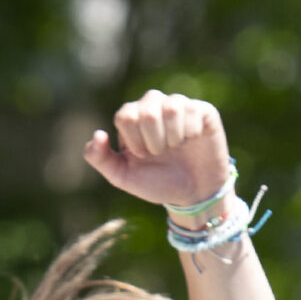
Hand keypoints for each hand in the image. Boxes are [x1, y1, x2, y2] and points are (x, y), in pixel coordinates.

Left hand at [84, 91, 233, 213]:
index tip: (143, 155)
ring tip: (176, 147)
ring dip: (172, 138)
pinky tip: (192, 141)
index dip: (135, 141)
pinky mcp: (202, 110)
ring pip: (170, 108)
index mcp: (132, 117)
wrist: (193, 194)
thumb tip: (98, 134)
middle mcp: (154, 105)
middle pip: (147, 111)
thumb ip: (100, 158)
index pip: (125, 116)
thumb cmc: (157, 182)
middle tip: (160, 153)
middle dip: (153, 141)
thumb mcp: (123, 176)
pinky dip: (190, 133)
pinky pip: (192, 110)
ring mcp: (179, 105)